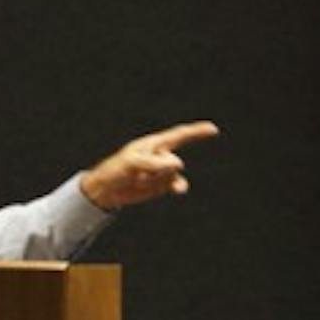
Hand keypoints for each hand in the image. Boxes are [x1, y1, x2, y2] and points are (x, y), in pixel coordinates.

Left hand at [80, 121, 219, 210]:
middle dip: (162, 168)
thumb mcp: (132, 163)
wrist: (107, 190)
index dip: (196, 131)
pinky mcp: (162, 185)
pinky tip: (177, 189)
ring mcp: (163, 171)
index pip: (179, 135)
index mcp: (154, 144)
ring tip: (146, 181)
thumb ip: (155, 162)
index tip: (213, 129)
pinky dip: (177, 186)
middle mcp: (162, 156)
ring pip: (175, 174)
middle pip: (173, 160)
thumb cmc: (116, 169)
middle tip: (142, 173)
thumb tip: (178, 164)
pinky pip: (176, 184)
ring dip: (166, 179)